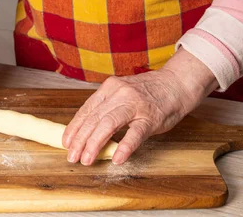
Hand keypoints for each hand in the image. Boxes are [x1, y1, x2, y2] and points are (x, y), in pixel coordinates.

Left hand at [62, 48, 218, 164]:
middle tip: (72, 156)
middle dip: (80, 140)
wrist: (176, 83)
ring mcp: (135, 105)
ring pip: (108, 124)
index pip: (86, 109)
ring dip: (95, 143)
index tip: (66, 142)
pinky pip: (135, 133)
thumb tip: (87, 129)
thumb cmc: (147, 92)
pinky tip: (116, 158)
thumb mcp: (122, 92)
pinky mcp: (150, 117)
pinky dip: (124, 147)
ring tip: (87, 159)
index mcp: (109, 88)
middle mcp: (119, 94)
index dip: (74, 127)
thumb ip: (107, 107)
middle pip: (94, 118)